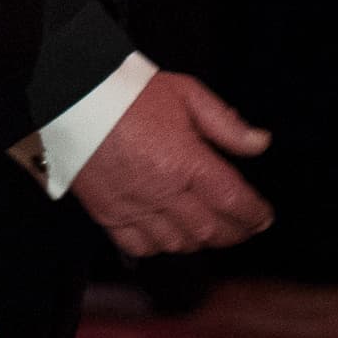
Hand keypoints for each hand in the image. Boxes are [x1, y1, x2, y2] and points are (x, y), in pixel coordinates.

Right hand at [70, 71, 272, 256]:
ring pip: (177, 243)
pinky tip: (168, 235)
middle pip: (209, 230)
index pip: (232, 201)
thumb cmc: (130, 92)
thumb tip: (260, 143)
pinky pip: (139, 246)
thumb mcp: (187, 93)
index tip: (263, 216)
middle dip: (234, 233)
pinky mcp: (107, 212)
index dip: (254, 214)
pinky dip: (159, 246)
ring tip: (208, 230)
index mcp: (185, 160)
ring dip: (199, 241)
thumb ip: (226, 123)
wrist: (75, 96)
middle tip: (244, 227)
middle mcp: (161, 190)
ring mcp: (132, 205)